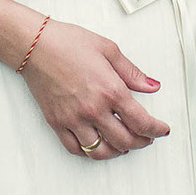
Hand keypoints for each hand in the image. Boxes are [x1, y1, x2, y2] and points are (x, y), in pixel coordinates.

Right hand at [20, 21, 169, 161]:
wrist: (34, 45)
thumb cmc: (67, 42)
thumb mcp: (108, 49)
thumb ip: (132, 72)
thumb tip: (151, 85)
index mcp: (110, 90)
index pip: (141, 122)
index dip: (156, 130)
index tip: (161, 130)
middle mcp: (93, 109)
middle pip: (125, 141)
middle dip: (141, 142)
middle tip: (146, 137)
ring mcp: (74, 119)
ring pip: (100, 151)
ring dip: (117, 151)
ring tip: (123, 144)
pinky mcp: (57, 122)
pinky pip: (76, 148)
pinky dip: (89, 151)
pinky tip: (96, 144)